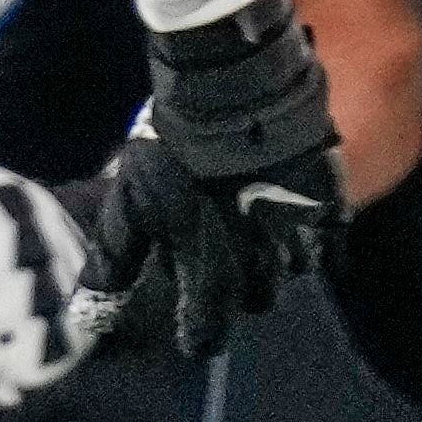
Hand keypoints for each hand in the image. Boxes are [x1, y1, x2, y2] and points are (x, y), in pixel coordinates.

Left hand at [74, 0, 340, 363]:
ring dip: (277, 258)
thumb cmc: (169, 150)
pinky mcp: (330, 203)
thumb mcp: (127, 207)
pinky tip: (296, 217)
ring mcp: (299, 235)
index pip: (208, 334)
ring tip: (258, 225)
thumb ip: (114, 266)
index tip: (193, 326)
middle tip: (225, 254)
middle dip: (240, 287)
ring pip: (295, 272)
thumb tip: (89, 320)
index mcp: (210, 273)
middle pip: (257, 301)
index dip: (199, 334)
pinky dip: (316, 238)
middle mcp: (259, 264)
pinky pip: (333, 242)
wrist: (229, 87)